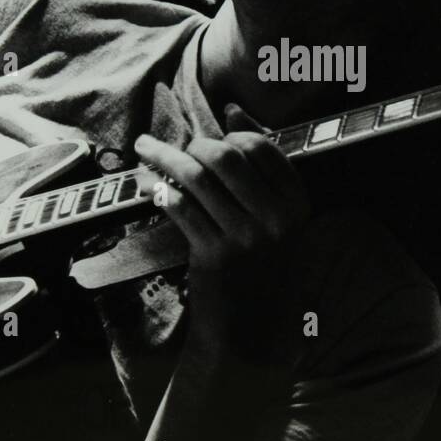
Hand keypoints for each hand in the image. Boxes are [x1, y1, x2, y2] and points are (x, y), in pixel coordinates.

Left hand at [132, 104, 309, 353]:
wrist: (248, 331)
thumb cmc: (260, 268)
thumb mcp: (275, 220)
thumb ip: (260, 169)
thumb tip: (233, 109)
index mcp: (296, 206)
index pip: (263, 149)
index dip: (234, 134)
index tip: (213, 135)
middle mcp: (275, 219)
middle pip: (227, 157)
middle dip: (195, 145)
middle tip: (176, 148)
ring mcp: (245, 237)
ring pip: (197, 177)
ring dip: (164, 157)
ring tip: (145, 149)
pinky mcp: (213, 254)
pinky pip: (178, 205)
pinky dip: (157, 187)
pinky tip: (145, 183)